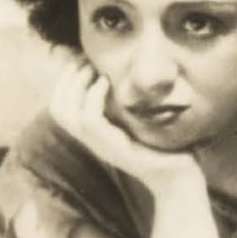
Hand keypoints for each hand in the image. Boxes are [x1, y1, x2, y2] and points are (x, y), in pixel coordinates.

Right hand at [47, 63, 204, 194]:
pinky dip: (94, 97)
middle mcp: (94, 141)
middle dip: (66, 78)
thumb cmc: (164, 147)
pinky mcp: (115, 149)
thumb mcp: (141, 121)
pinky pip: (90, 121)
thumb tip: (126, 75)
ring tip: (94, 68)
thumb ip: (129, 104)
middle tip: (85, 60)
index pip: (60, 107)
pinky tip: (106, 82)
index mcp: (96, 134)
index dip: (64, 81)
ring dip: (76, 85)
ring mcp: (102, 146)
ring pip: (68, 114)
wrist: (178, 178)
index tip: (80, 60)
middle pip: (58, 108)